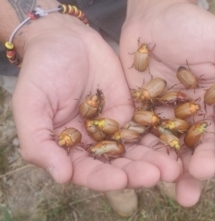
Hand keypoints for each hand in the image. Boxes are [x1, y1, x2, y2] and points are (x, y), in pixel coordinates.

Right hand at [11, 17, 181, 191]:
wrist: (65, 40)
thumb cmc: (42, 71)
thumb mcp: (31, 105)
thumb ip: (39, 142)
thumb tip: (61, 177)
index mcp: (70, 149)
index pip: (87, 171)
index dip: (103, 178)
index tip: (120, 180)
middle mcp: (95, 144)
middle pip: (118, 165)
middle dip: (137, 172)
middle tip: (157, 176)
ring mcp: (116, 129)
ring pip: (137, 150)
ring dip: (155, 159)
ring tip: (173, 167)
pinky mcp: (132, 112)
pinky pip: (148, 126)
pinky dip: (161, 135)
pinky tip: (176, 142)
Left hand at [120, 0, 214, 204]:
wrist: (154, 21)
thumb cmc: (194, 28)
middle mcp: (196, 119)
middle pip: (202, 147)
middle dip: (203, 163)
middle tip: (201, 174)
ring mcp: (169, 121)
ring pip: (175, 152)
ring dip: (178, 173)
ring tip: (180, 193)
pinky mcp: (144, 119)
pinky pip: (146, 140)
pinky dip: (148, 158)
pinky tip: (148, 172)